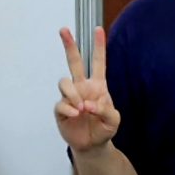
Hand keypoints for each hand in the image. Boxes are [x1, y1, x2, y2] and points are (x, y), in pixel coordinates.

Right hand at [56, 27, 119, 151]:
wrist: (92, 145)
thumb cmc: (104, 129)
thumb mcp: (113, 120)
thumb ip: (105, 109)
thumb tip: (88, 104)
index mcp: (98, 86)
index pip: (98, 62)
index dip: (99, 46)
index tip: (98, 30)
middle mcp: (82, 87)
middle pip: (74, 62)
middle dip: (69, 45)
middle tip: (64, 30)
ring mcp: (71, 97)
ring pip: (65, 82)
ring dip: (73, 94)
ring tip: (81, 108)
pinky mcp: (61, 109)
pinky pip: (61, 103)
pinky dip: (69, 108)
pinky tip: (76, 115)